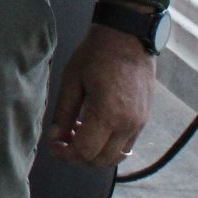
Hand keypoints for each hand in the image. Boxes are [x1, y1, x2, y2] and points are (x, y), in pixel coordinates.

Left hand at [46, 23, 155, 167]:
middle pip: (101, 160)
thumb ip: (63, 112)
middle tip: (63, 140)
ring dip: (95, 154)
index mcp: (108, 113)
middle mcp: (128, 124)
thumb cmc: (97, 54)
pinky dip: (109, 146)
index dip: (66, 154)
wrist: (128, 37)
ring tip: (78, 133)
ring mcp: (139, 123)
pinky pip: (126, 145)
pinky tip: (95, 129)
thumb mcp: (72, 79)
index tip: (54, 145)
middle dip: (78, 156)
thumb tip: (55, 137)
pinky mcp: (144, 119)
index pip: (85, 151)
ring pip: (116, 157)